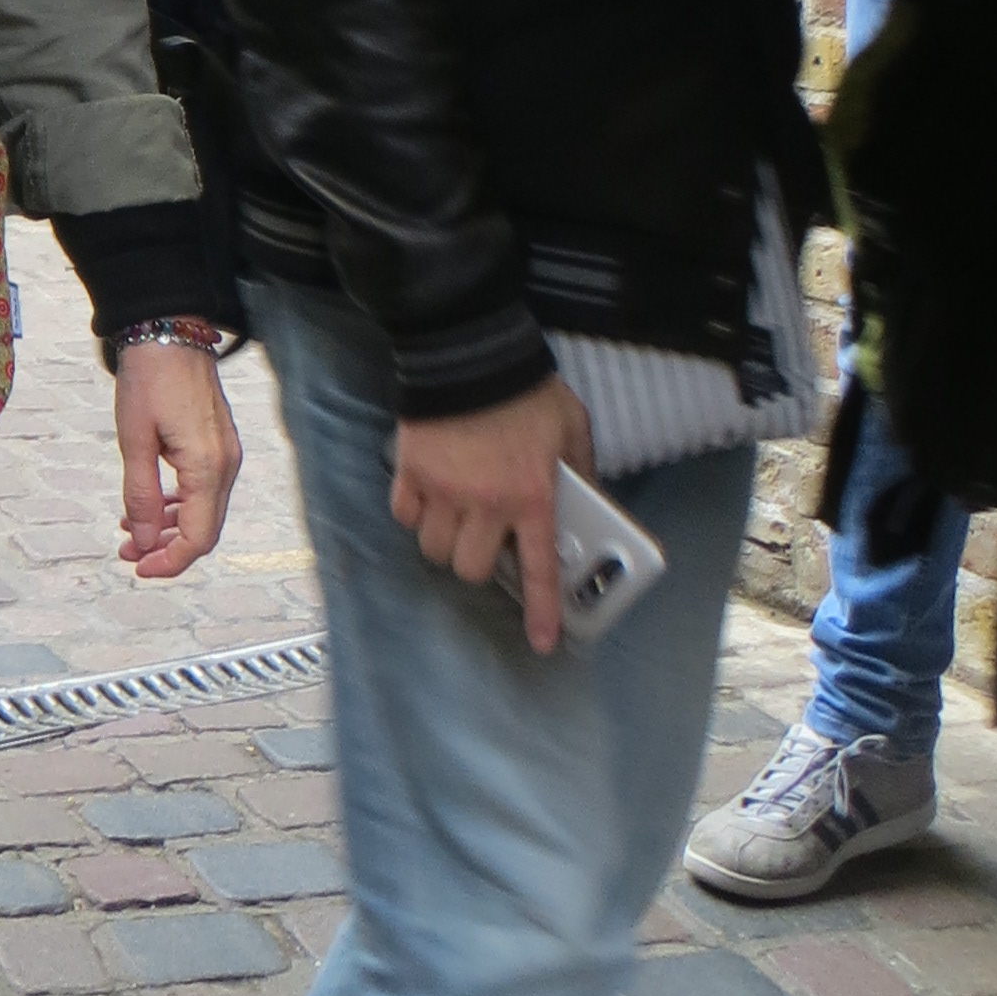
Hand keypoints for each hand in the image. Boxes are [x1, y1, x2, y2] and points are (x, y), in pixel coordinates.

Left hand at [113, 340, 241, 579]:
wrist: (168, 331)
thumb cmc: (149, 379)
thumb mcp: (134, 440)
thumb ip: (140, 495)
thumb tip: (143, 539)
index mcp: (208, 468)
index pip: (198, 538)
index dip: (170, 561)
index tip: (139, 567)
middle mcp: (226, 465)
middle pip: (204, 529)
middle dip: (166, 547)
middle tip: (126, 549)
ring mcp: (226, 454)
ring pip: (203, 511)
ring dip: (169, 526)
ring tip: (130, 528)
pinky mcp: (219, 443)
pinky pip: (204, 489)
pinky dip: (179, 504)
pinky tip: (151, 504)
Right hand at [390, 374, 594, 652]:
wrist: (471, 352)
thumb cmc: (527, 392)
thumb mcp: (572, 429)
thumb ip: (582, 470)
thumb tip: (592, 502)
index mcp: (531, 496)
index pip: (539, 569)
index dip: (541, 611)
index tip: (542, 642)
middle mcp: (486, 503)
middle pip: (470, 569)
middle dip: (477, 563)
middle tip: (485, 544)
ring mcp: (443, 489)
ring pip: (434, 549)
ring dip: (444, 541)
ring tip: (454, 519)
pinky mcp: (411, 471)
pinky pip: (404, 514)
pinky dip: (414, 513)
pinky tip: (427, 495)